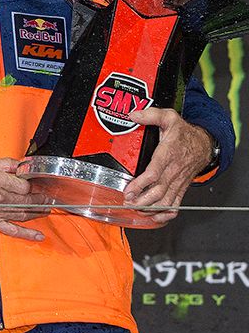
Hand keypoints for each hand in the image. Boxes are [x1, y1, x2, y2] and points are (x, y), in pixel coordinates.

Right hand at [0, 158, 49, 241]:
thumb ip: (5, 163)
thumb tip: (22, 164)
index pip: (25, 185)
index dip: (35, 185)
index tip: (39, 184)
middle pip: (28, 200)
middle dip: (42, 199)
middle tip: (50, 197)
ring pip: (25, 214)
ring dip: (39, 213)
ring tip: (47, 209)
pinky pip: (14, 230)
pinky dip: (28, 234)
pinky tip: (38, 236)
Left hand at [122, 107, 212, 225]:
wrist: (204, 144)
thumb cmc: (183, 132)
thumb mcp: (169, 117)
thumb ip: (151, 115)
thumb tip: (134, 115)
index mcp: (168, 154)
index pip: (154, 172)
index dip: (141, 184)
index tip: (128, 190)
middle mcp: (173, 170)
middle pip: (159, 191)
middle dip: (142, 200)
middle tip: (127, 202)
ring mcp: (178, 181)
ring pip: (166, 200)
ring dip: (151, 208)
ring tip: (136, 210)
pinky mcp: (181, 188)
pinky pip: (176, 205)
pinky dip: (166, 214)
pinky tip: (154, 217)